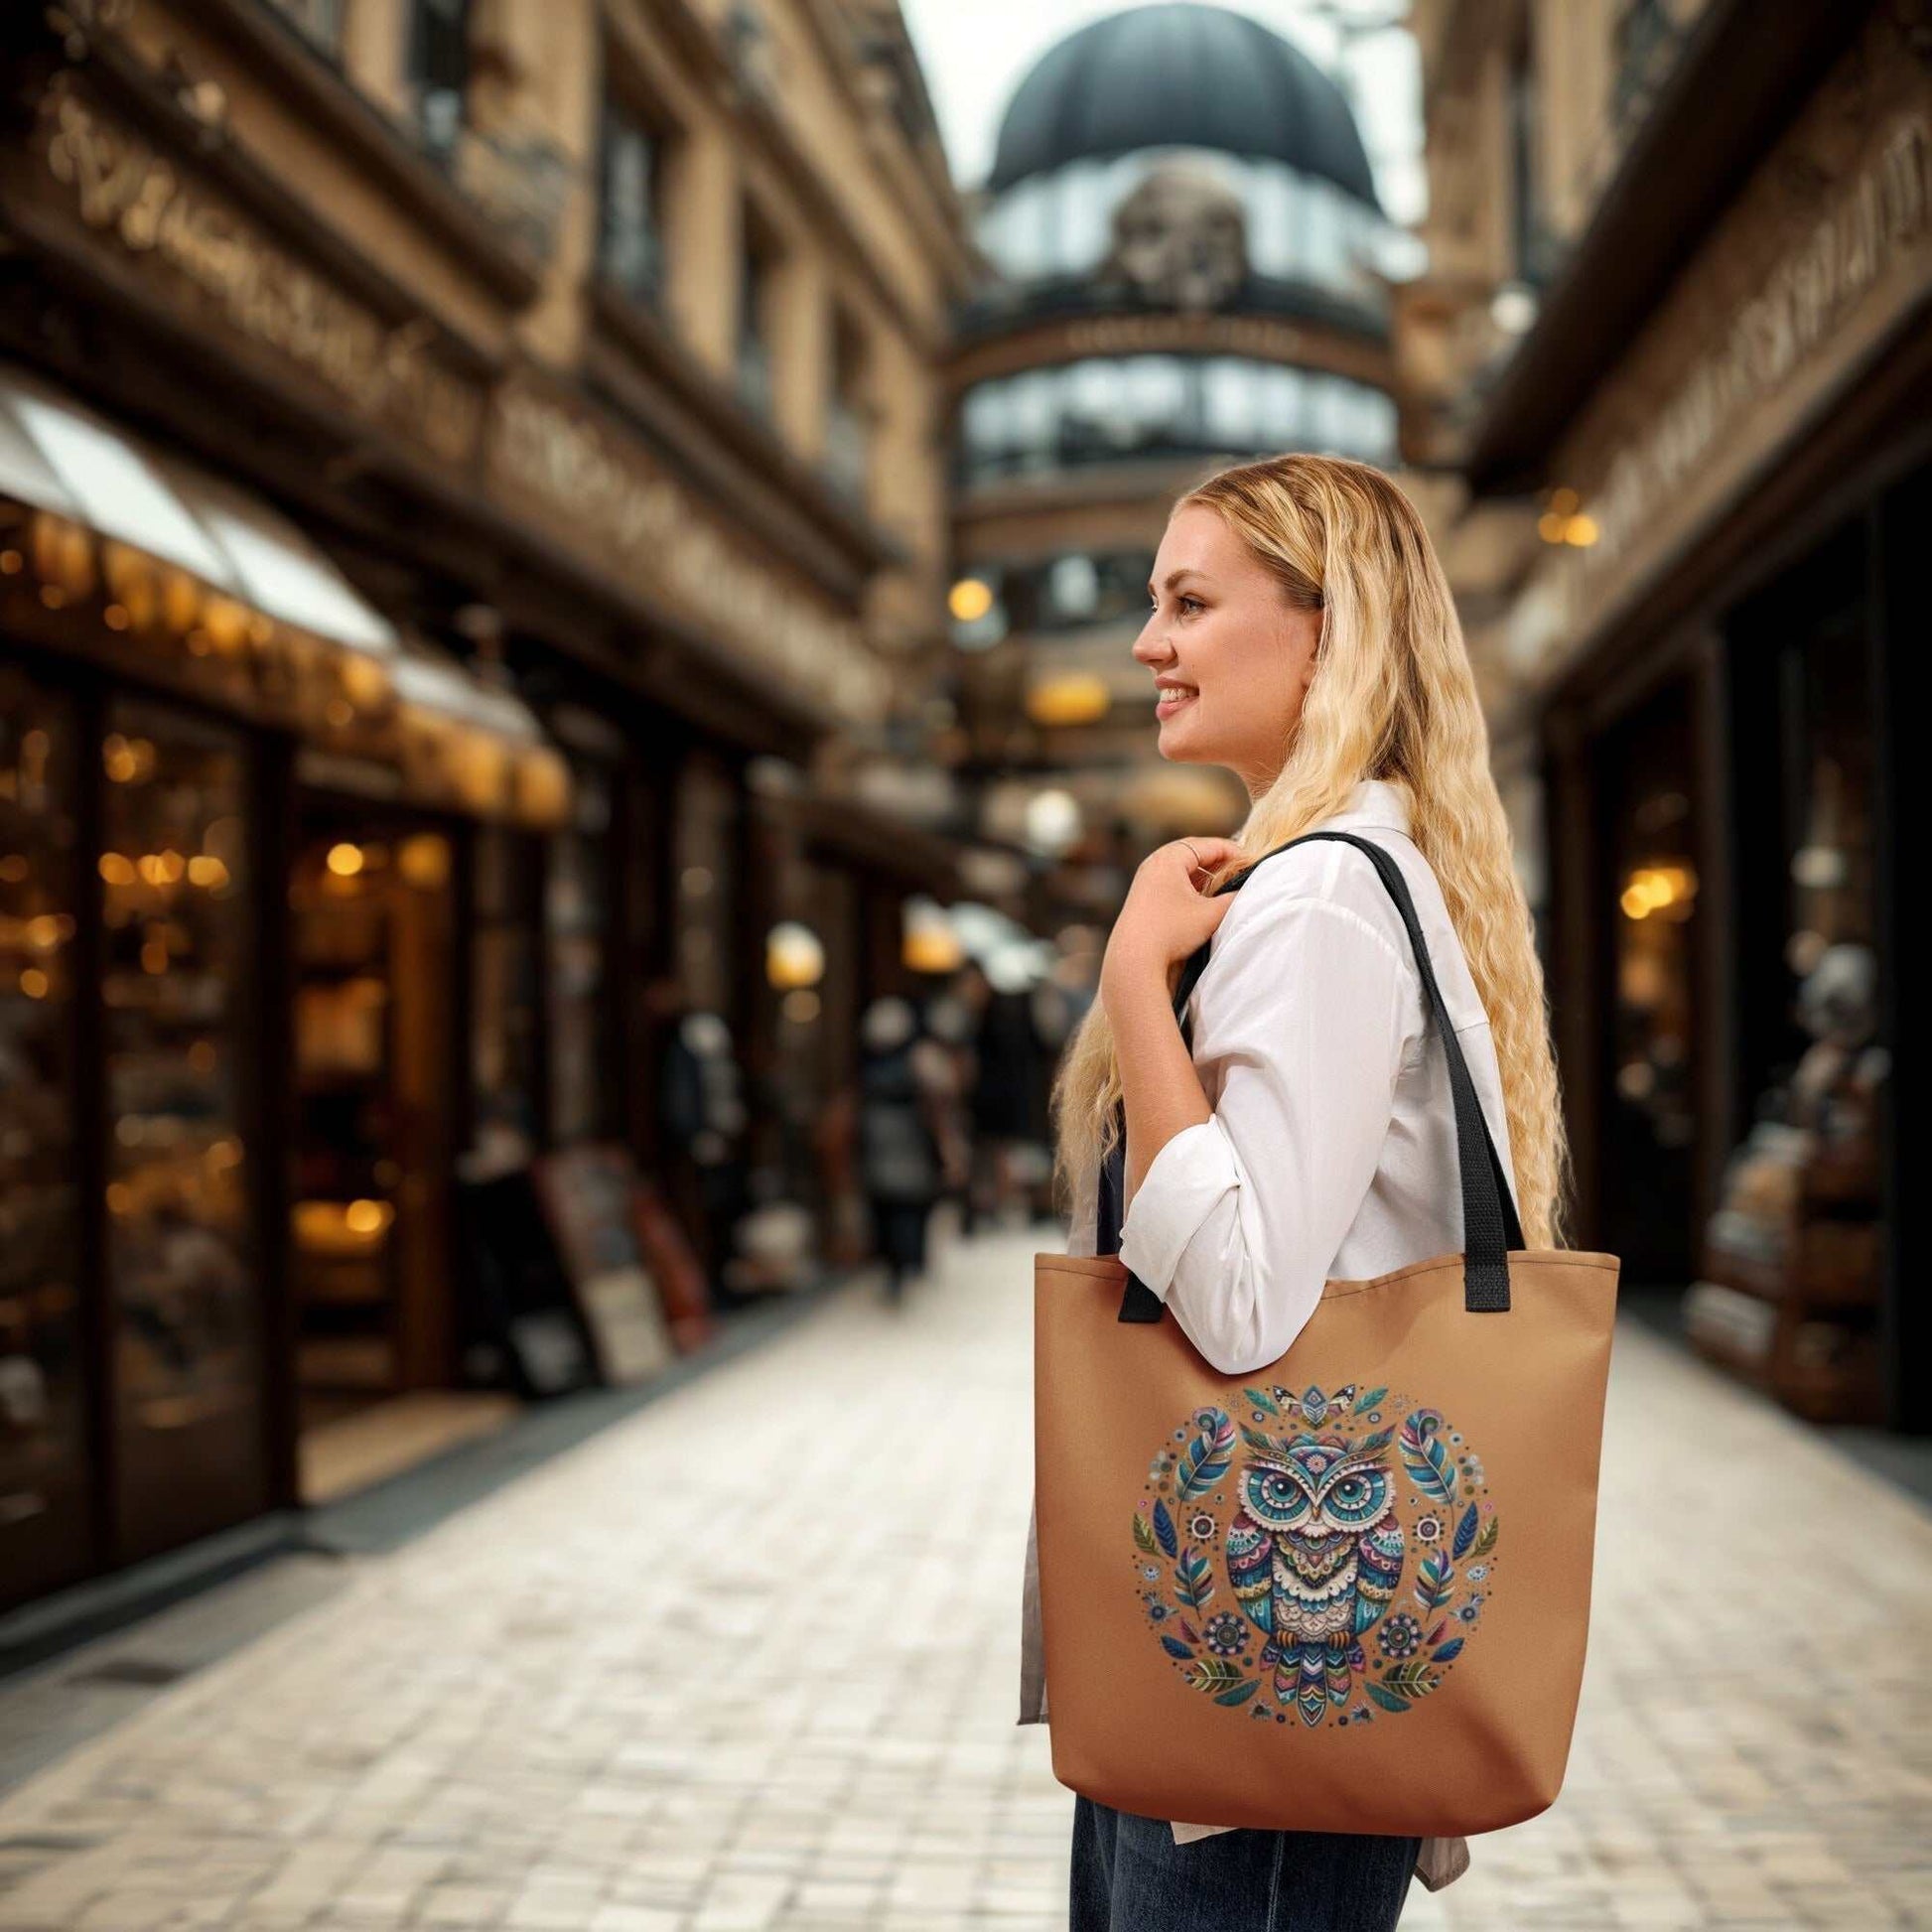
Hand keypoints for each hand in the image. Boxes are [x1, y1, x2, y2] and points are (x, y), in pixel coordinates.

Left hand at [1102, 836, 1244, 1002]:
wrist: (1133, 959)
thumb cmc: (1171, 932)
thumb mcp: (1211, 914)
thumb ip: (1235, 899)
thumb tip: (1249, 892)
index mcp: (1169, 858)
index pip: (1210, 845)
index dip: (1235, 853)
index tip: (1254, 865)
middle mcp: (1154, 863)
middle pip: (1195, 853)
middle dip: (1221, 861)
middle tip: (1242, 872)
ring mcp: (1146, 879)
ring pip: (1183, 868)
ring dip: (1206, 875)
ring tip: (1227, 886)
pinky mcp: (1143, 896)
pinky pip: (1173, 881)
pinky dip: (1191, 886)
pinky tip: (1205, 900)